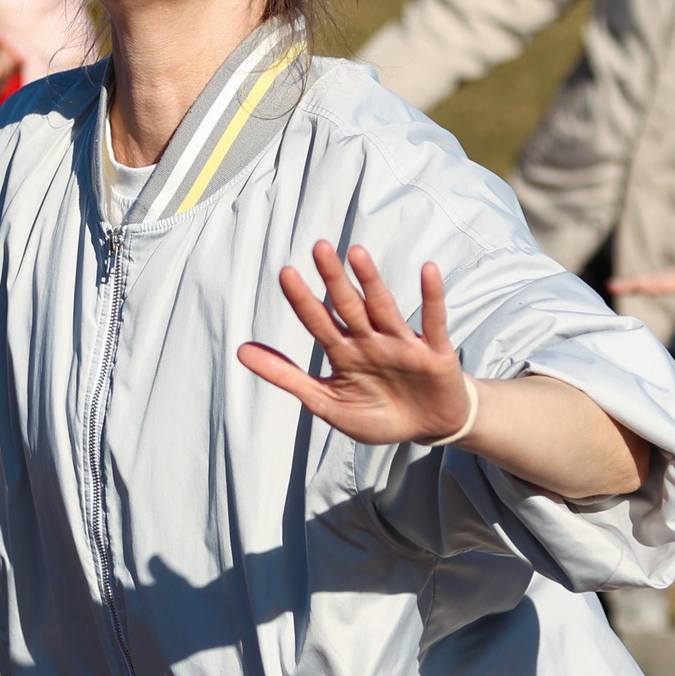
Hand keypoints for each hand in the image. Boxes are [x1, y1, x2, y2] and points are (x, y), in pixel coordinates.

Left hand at [238, 242, 473, 444]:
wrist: (428, 428)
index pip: (319, 322)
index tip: (286, 273)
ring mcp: (403, 344)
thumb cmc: (377, 413)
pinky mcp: (435, 353)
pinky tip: (428, 270)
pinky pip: (433, 322)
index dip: (303, 301)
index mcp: (344, 352)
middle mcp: (371, 341)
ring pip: (384, 308)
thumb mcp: (326, 401)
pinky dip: (432, 297)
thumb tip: (240, 351)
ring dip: (372, 282)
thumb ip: (286, 376)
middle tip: (319, 247)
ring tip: (357, 254)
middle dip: (334, 279)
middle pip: (349, 306)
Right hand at [609, 251, 674, 308]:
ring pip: (660, 277)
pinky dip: (646, 282)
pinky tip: (631, 286)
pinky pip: (663, 279)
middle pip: (663, 278)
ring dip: (637, 281)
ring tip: (613, 285)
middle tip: (614, 285)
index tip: (645, 288)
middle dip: (639, 282)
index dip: (665, 285)